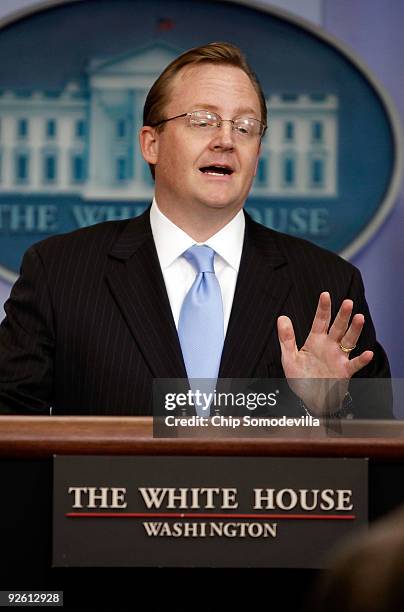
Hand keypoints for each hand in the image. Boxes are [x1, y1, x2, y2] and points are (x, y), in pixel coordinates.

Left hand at [277, 292, 373, 414]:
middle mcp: (329, 346)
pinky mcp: (345, 371)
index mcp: (315, 340)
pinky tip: (367, 353)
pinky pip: (355, 364)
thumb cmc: (301, 378)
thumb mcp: (289, 358)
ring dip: (355, 330)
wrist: (311, 399)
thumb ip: (286, 338)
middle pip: (338, 327)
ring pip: (349, 341)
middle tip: (348, 302)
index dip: (323, 308)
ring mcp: (338, 358)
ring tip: (359, 318)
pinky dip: (362, 360)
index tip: (325, 294)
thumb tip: (282, 317)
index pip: (320, 320)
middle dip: (342, 315)